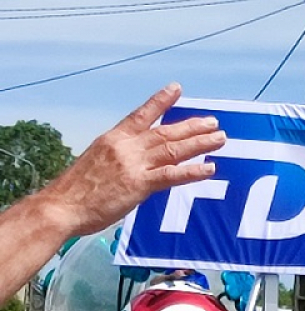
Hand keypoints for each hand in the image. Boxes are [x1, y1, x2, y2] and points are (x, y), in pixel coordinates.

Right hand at [44, 83, 225, 236]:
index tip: (177, 89)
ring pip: (173, 149)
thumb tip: (131, 167)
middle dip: (192, 126)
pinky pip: (172, 176)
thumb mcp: (96, 165)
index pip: (141, 115)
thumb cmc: (76, 193)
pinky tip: (210, 168)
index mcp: (113, 139)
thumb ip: (118, 161)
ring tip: (220, 138)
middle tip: (213, 122)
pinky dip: (192, 171)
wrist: (62, 205)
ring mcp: (134, 164)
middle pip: (165, 132)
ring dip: (200, 143)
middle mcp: (126, 147)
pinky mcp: (139, 185)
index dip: (161, 102)